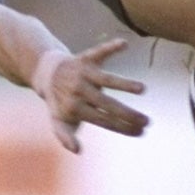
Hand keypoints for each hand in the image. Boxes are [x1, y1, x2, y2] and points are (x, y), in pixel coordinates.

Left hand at [30, 38, 147, 152]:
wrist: (46, 73)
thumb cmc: (59, 101)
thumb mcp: (58, 120)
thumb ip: (65, 136)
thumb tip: (77, 151)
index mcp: (73, 108)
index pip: (103, 120)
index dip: (122, 128)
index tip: (141, 132)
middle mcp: (78, 91)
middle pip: (106, 104)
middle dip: (128, 114)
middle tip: (148, 120)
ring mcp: (81, 73)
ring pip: (106, 79)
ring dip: (124, 83)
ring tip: (142, 89)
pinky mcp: (85, 58)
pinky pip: (99, 51)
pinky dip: (110, 47)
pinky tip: (124, 44)